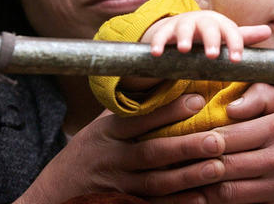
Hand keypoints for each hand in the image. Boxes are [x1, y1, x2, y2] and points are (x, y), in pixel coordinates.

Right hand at [14, 94, 228, 203]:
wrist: (56, 191)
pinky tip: (201, 199)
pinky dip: (176, 203)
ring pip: (155, 182)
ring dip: (187, 176)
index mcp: (107, 133)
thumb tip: (166, 82)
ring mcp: (118, 185)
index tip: (198, 100)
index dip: (168, 110)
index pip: (139, 119)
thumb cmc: (89, 151)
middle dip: (185, 147)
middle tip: (216, 140)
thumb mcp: (100, 127)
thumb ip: (128, 110)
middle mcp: (112, 158)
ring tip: (217, 168)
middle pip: (150, 152)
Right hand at [142, 11, 270, 61]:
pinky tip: (156, 53)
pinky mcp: (166, 30)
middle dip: (211, 40)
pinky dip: (158, 43)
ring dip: (184, 38)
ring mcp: (184, 24)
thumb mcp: (227, 33)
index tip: (236, 60)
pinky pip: (161, 35)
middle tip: (212, 55)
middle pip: (209, 28)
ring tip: (185, 50)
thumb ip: (245, 35)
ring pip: (184, 29)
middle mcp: (203, 22)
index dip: (235, 44)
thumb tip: (268, 31)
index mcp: (220, 24)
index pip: (231, 33)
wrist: (185, 22)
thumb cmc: (212, 33)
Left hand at [151, 84, 273, 203]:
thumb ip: (265, 96)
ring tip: (179, 185)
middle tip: (165, 166)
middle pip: (221, 164)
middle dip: (191, 166)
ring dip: (202, 190)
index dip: (195, 140)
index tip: (174, 141)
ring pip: (229, 192)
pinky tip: (208, 201)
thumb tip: (229, 107)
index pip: (224, 134)